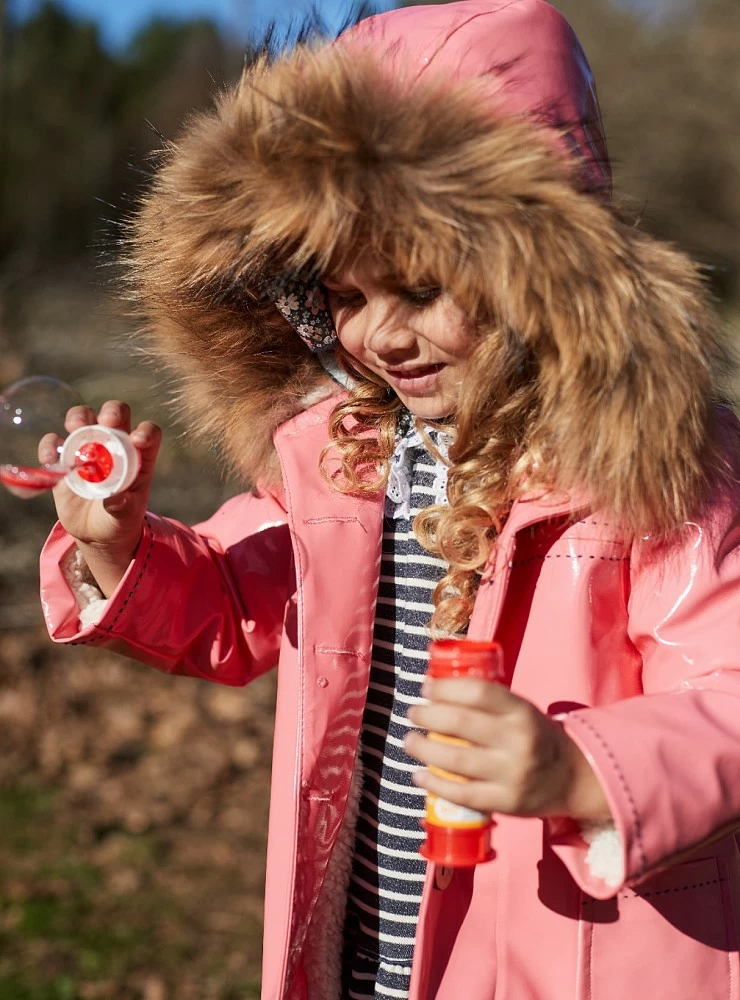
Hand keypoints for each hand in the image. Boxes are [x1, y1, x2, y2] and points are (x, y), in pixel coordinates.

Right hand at [39, 400, 161, 595]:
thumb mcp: (124, 517)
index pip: (148, 433)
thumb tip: (116, 498)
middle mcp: (115, 445)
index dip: (145, 431)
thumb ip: (122, 507)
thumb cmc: (118, 521)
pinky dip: (50, 445)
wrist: (94, 533)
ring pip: (84, 419)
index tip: (138, 440)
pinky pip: (54, 443)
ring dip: (79, 417)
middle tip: (106, 421)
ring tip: (75, 428)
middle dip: (111, 412)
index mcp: (139, 457)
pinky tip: (51, 458)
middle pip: (115, 415)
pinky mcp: (64, 458)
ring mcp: (88, 448)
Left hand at [405, 678, 610, 820]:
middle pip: (461, 722)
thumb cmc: (536, 737)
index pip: (478, 692)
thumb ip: (488, 702)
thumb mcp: (521, 710)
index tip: (425, 687)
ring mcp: (512, 774)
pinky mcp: (506, 802)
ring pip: (456, 760)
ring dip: (423, 748)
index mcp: (522, 711)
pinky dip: (434, 784)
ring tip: (409, 741)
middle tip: (413, 713)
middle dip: (428, 715)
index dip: (446, 688)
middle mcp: (518, 740)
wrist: (573, 778)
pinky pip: (462, 794)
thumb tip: (436, 688)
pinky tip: (419, 774)